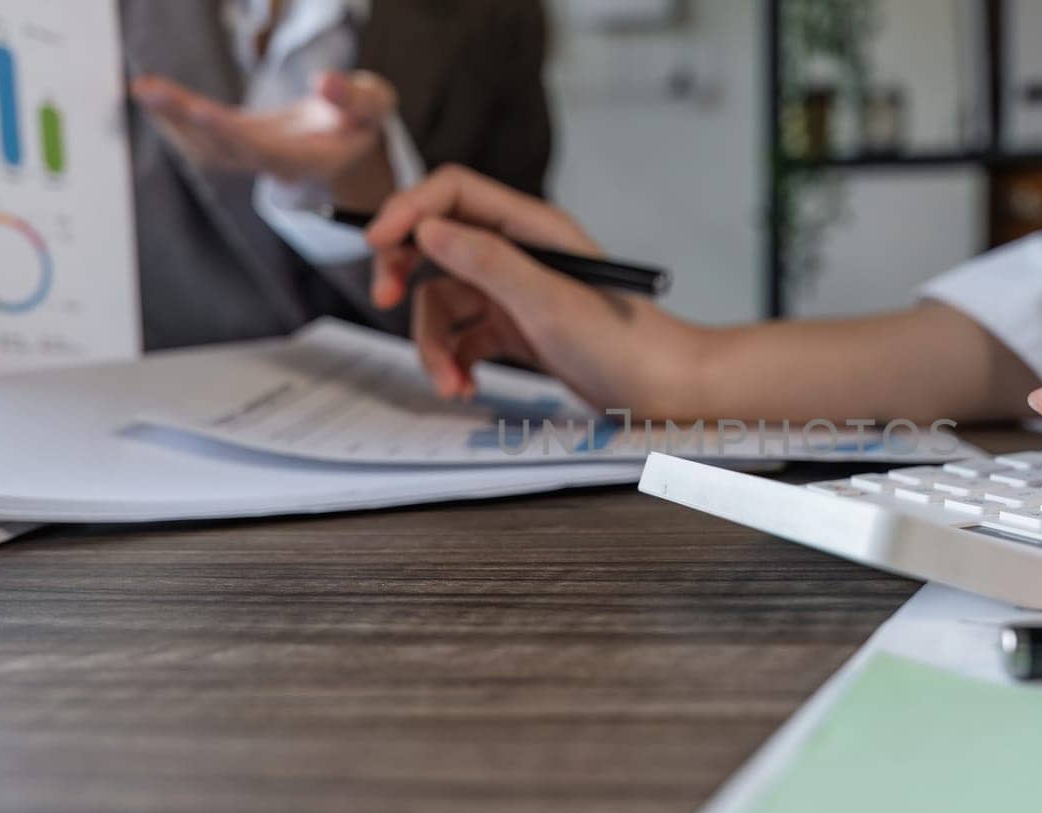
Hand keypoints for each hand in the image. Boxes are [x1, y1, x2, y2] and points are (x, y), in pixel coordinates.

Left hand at [131, 71, 397, 208]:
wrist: (351, 145)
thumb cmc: (363, 120)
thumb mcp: (374, 105)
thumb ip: (355, 97)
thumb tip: (323, 82)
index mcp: (309, 159)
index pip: (263, 150)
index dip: (229, 133)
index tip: (199, 110)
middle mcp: (275, 164)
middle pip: (224, 150)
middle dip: (185, 120)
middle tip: (150, 89)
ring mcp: (253, 159)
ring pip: (205, 150)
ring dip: (171, 120)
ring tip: (143, 88)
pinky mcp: (238, 146)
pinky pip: (200, 141)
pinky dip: (174, 119)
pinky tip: (153, 93)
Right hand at [366, 165, 703, 414]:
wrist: (665, 390)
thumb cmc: (623, 343)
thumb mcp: (548, 301)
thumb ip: (487, 261)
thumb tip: (427, 229)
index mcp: (531, 227)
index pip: (453, 193)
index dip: (408, 210)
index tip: (376, 243)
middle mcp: (520, 253)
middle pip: (436, 245)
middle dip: (406, 276)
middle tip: (386, 301)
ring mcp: (515, 293)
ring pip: (444, 302)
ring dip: (433, 344)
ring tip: (449, 384)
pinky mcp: (516, 330)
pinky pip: (463, 338)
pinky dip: (455, 362)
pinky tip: (465, 387)